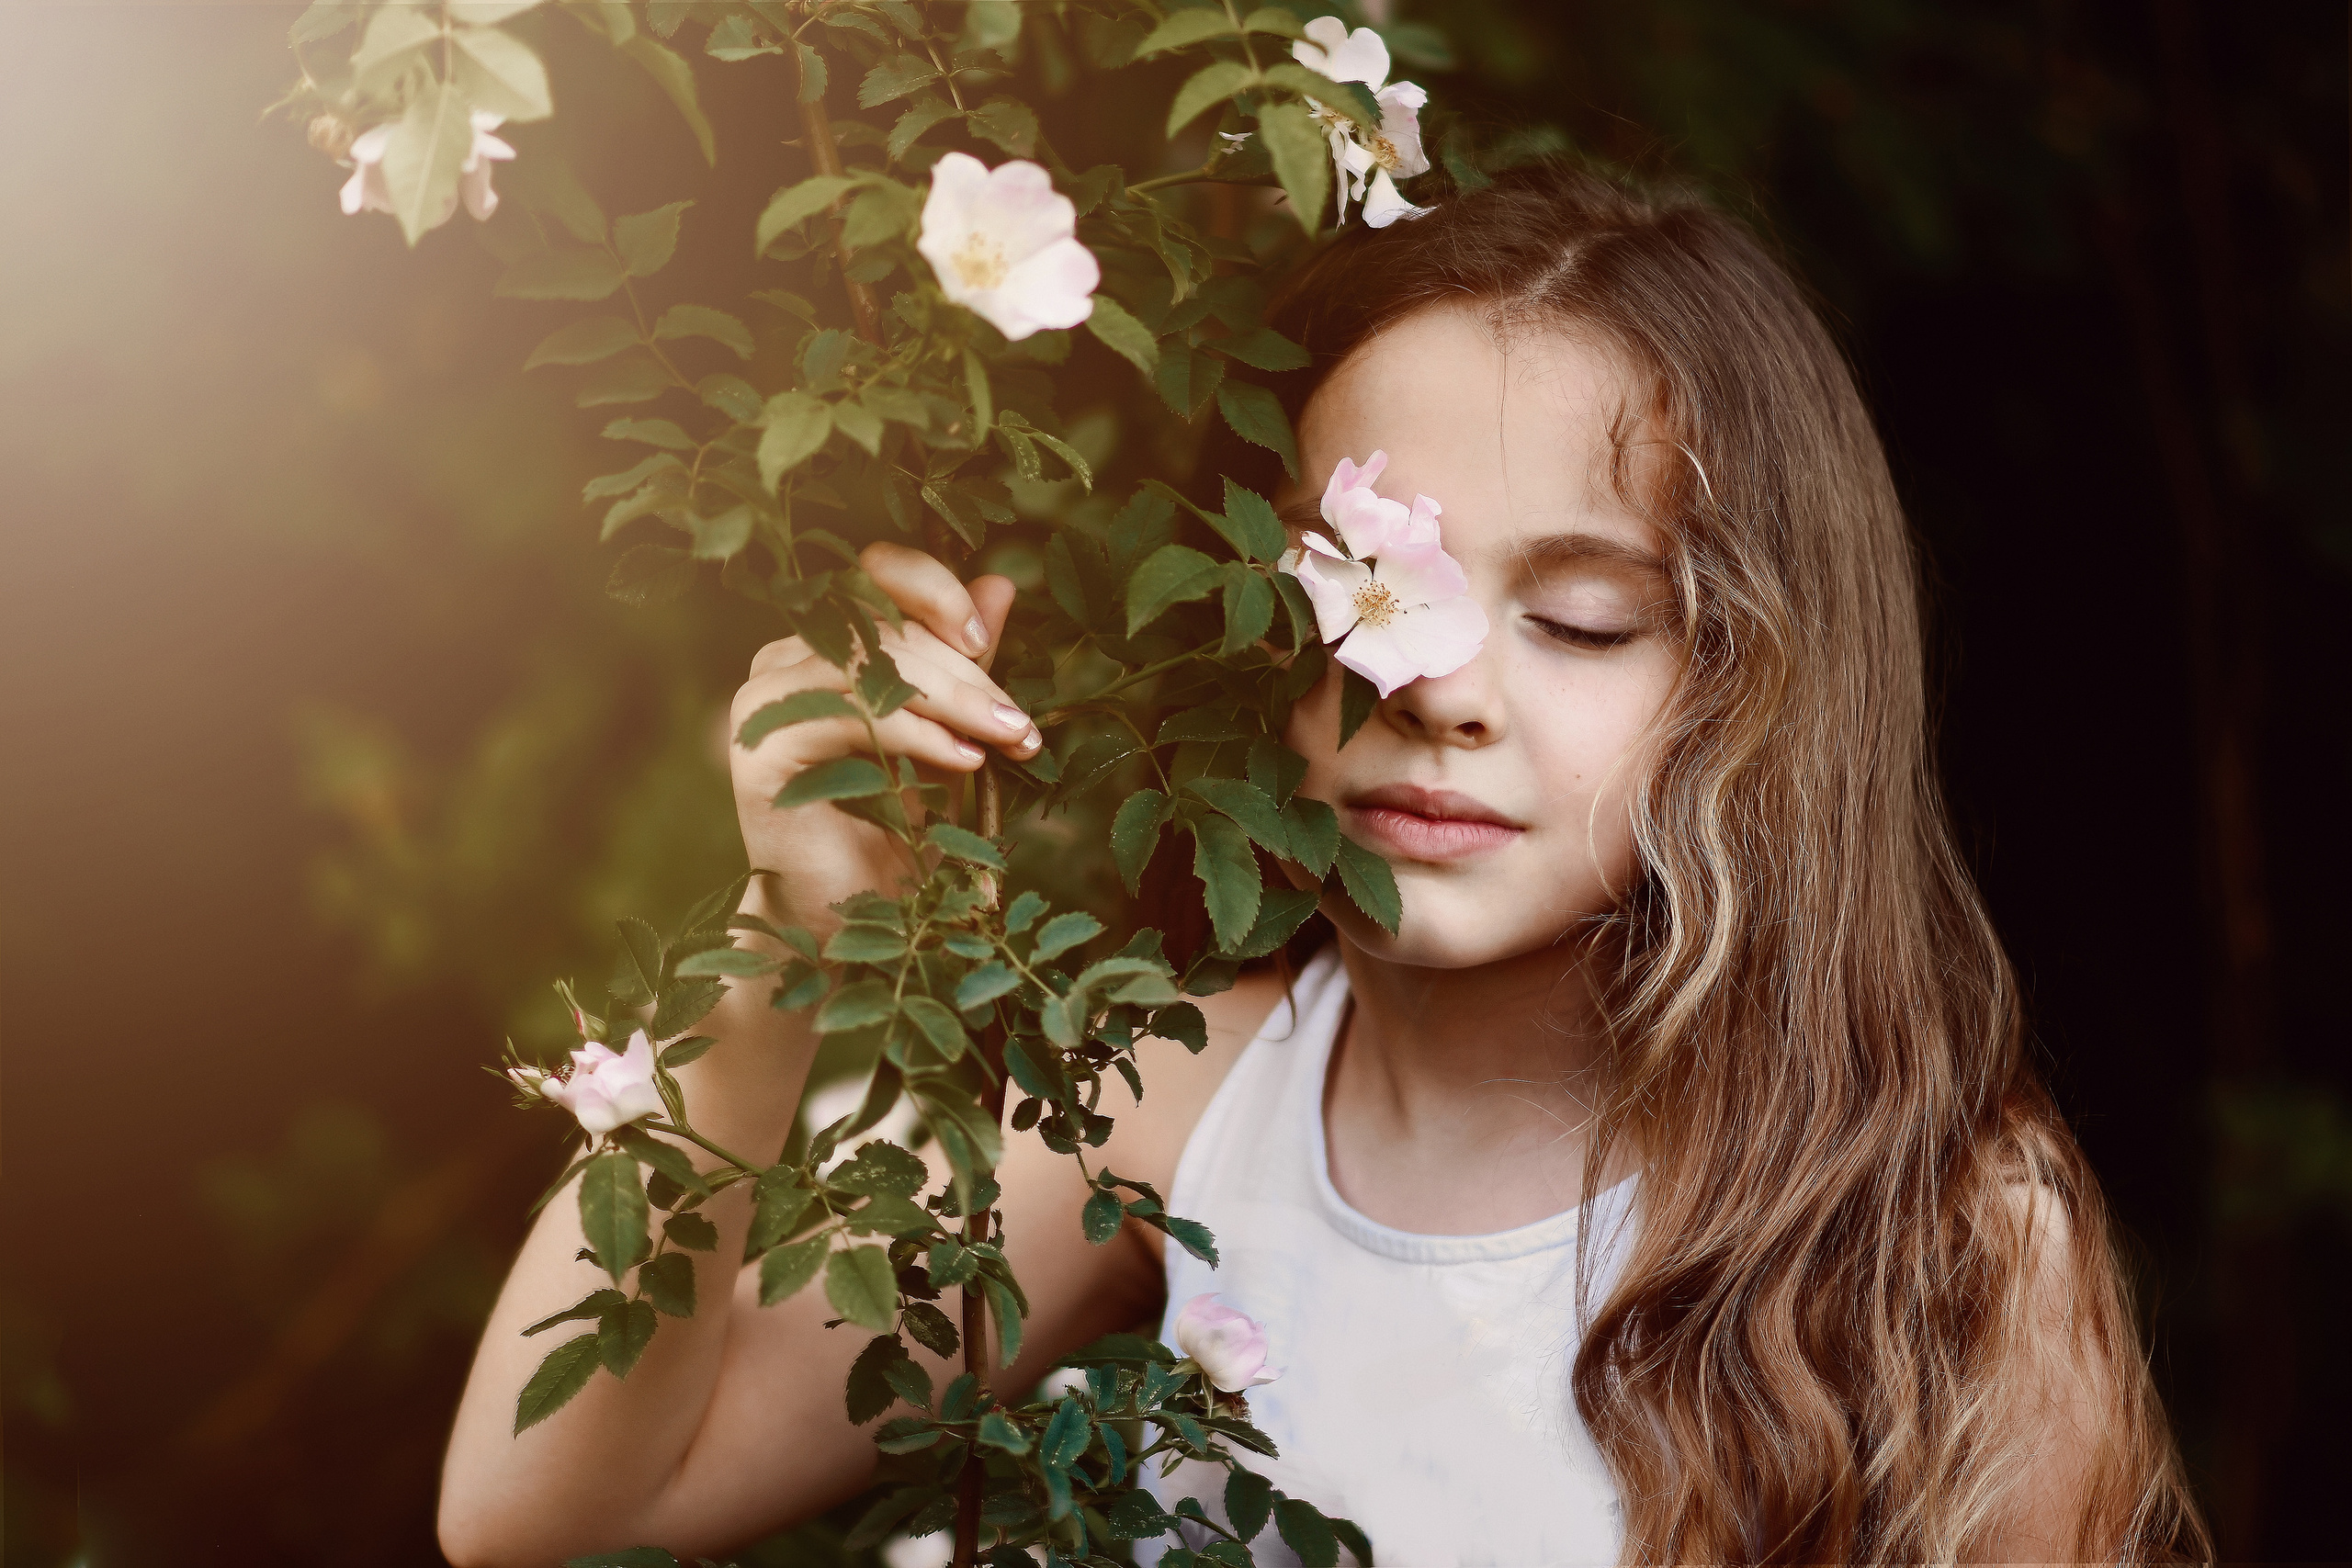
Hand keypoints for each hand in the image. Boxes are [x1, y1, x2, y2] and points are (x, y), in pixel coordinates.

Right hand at [728, 543, 1040, 930]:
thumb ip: (966, 663)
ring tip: (1007, 740)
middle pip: (880, 623)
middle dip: (966, 671)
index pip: (873, 572)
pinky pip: (844, 712)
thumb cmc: (901, 830)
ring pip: (865, 662)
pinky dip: (915, 734)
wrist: (855, 919)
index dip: (933, 589)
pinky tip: (963, 762)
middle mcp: (784, 661)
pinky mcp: (759, 750)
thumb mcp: (951, 733)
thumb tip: (999, 583)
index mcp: (825, 644)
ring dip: (951, 699)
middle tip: (1022, 723)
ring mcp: (763, 703)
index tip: (985, 637)